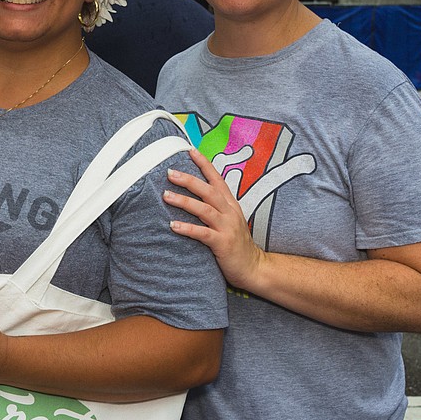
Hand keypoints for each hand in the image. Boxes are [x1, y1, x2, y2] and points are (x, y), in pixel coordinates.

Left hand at [163, 147, 262, 290]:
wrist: (254, 268)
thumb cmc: (237, 244)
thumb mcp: (229, 220)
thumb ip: (215, 208)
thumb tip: (194, 196)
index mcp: (231, 205)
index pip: (217, 179)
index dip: (204, 165)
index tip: (190, 151)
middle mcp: (230, 213)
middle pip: (208, 191)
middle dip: (189, 180)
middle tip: (170, 172)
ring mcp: (227, 228)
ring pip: (204, 209)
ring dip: (184, 201)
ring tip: (166, 195)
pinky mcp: (223, 244)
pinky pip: (203, 234)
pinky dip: (187, 228)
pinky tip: (173, 225)